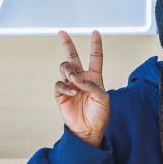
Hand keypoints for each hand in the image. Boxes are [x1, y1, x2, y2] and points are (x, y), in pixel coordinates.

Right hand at [54, 30, 109, 147]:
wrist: (89, 131)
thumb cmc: (100, 115)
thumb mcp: (103, 99)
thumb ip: (92, 86)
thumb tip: (77, 78)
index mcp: (95, 78)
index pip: (95, 58)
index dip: (96, 45)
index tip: (95, 33)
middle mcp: (81, 79)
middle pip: (73, 57)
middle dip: (67, 44)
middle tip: (62, 33)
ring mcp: (70, 85)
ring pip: (65, 68)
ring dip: (69, 70)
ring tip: (73, 79)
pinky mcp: (61, 95)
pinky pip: (59, 84)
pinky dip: (65, 86)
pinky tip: (72, 92)